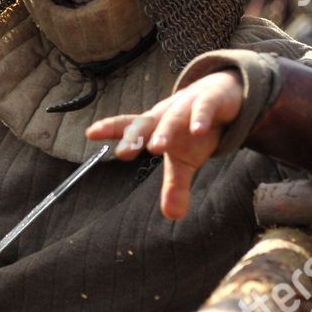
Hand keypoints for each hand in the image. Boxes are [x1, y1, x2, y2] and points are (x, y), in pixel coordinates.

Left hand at [86, 70, 244, 221]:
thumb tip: (172, 216)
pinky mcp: (210, 100)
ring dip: (164, 131)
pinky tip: (198, 131)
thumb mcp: (184, 158)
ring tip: (156, 148)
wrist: (222, 94)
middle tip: (123, 153)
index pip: (129, 127)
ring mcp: (188, 104)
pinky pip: (204, 107)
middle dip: (134, 137)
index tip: (89, 133)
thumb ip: (175, 184)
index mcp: (154, 125)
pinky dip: (200, 118)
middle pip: (146, 124)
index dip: (110, 128)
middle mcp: (166, 113)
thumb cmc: (191, 127)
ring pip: (173, 117)